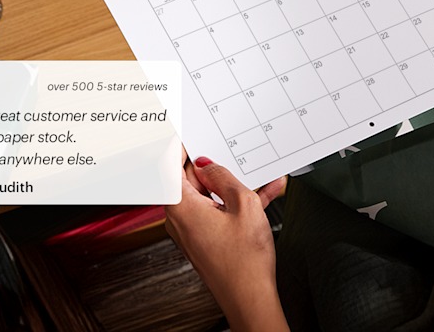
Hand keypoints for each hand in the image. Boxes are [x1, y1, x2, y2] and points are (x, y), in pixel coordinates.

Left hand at [165, 155, 288, 331]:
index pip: (169, 166)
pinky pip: (219, 211)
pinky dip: (237, 203)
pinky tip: (264, 193)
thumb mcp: (243, 205)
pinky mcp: (206, 239)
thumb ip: (225, 178)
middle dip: (215, 166)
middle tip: (233, 153)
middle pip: (191, 179)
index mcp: (181, 207)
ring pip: (209, 195)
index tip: (189, 133)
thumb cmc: (244, 263)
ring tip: (260, 176)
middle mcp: (181, 219)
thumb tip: (211, 165)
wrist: (252, 301)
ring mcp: (193, 230)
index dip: (179, 147)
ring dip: (234, 184)